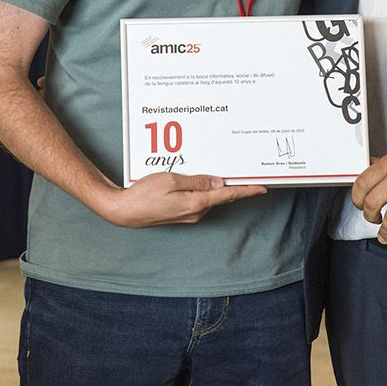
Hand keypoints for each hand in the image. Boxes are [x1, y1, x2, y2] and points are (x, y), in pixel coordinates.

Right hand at [100, 172, 265, 227]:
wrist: (123, 211)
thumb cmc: (144, 194)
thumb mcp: (172, 180)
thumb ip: (197, 181)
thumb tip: (219, 183)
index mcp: (196, 203)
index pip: (228, 196)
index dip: (246, 191)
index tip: (262, 187)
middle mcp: (195, 212)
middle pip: (221, 196)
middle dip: (233, 185)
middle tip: (246, 172)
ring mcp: (188, 215)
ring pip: (209, 197)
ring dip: (216, 187)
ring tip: (222, 171)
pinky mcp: (181, 214)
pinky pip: (199, 200)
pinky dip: (204, 190)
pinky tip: (201, 180)